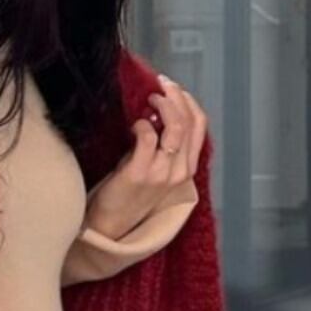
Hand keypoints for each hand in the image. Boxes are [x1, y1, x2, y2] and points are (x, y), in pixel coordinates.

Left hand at [84, 74, 207, 238]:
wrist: (110, 226)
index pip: (199, 125)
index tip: (173, 89)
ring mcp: (161, 173)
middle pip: (188, 121)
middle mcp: (179, 171)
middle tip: (160, 84)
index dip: (188, 101)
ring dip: (162, 105)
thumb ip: (163, 145)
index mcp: (187, 168)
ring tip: (148, 98)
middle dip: (176, 95)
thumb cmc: (130, 195)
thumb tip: (158, 111)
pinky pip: (147, 136)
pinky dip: (141, 124)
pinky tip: (134, 125)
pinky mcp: (139, 174)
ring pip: (174, 126)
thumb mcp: (156, 169)